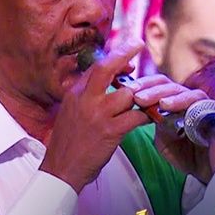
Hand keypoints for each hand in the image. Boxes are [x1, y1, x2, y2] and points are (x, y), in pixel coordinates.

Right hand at [40, 40, 148, 193]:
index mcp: (74, 94)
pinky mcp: (110, 131)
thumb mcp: (70, 113)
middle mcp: (85, 100)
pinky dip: (147, 115)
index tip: (127, 55)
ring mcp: (98, 115)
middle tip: (138, 45)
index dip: (113, 58)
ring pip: (127, 94)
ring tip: (152, 97)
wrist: (61, 169)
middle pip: (106, 68)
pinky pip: (136, 116)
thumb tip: (101, 86)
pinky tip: (153, 116)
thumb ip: (84, 98)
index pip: (95, 68)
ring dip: (142, 95)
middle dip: (124, 53)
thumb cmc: (67, 144)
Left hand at [131, 74, 208, 179]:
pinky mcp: (211, 107)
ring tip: (142, 100)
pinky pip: (194, 99)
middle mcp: (187, 100)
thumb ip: (157, 127)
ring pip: (177, 89)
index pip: (157, 87)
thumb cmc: (190, 157)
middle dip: (146, 86)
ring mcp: (200, 102)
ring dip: (157, 93)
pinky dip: (179, 101)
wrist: (212, 171)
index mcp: (174, 105)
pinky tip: (165, 105)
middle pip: (165, 84)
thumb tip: (145, 114)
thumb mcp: (165, 143)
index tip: (123, 91)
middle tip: (131, 93)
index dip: (141, 86)